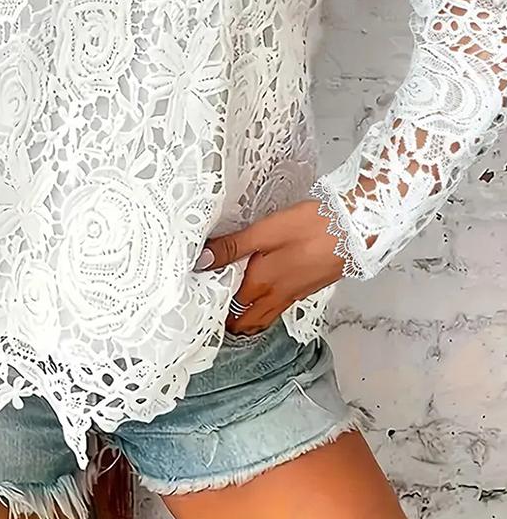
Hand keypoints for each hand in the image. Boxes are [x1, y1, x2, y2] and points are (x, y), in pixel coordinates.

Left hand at [196, 200, 345, 334]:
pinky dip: (262, 309)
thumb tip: (201, 261)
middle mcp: (275, 297)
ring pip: (262, 318)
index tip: (197, 299)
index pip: (229, 308)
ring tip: (228, 307)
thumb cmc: (310, 227)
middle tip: (209, 309)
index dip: (212, 306)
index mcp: (261, 284)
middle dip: (227, 322)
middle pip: (246, 322)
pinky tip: (258, 293)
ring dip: (245, 318)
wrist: (354, 230)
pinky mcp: (305, 288)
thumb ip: (233, 246)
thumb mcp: (265, 232)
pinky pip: (276, 308)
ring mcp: (292, 295)